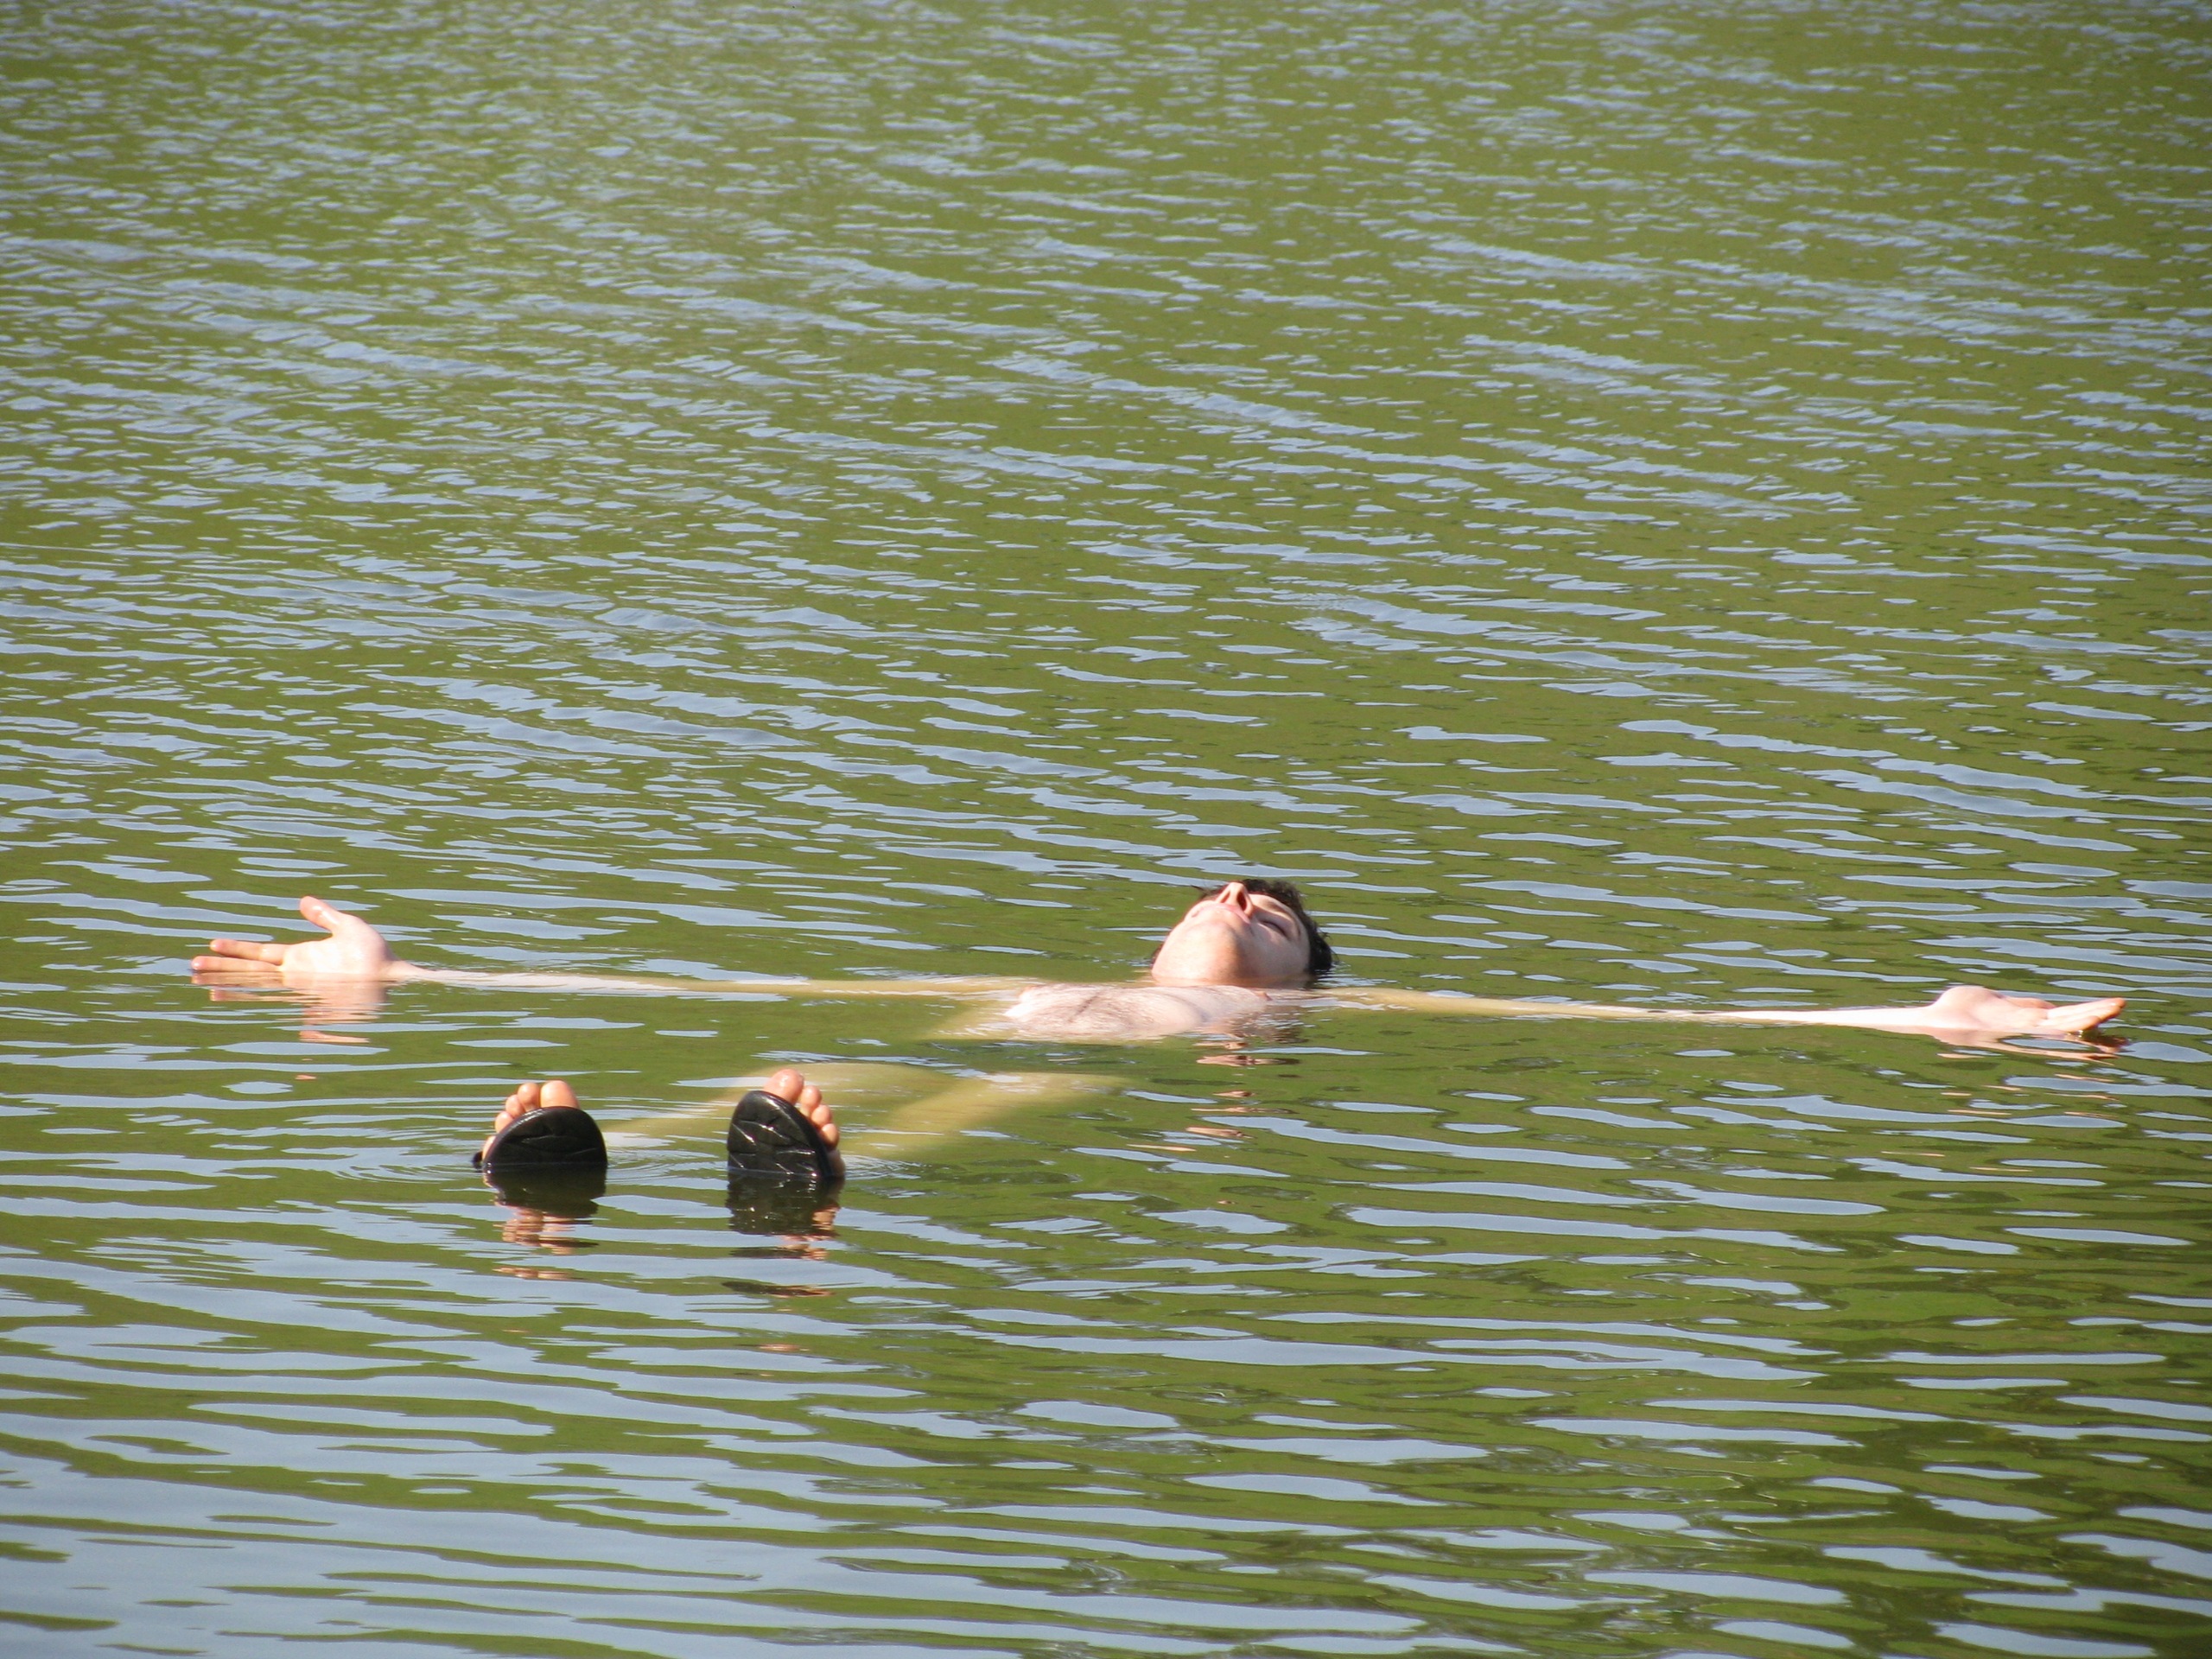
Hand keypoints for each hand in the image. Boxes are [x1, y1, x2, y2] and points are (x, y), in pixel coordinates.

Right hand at [191, 896, 407, 1041]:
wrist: (395, 976)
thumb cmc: (376, 955)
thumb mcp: (348, 928)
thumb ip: (325, 916)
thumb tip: (301, 901)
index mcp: (301, 957)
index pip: (260, 952)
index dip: (236, 948)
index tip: (211, 943)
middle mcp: (297, 974)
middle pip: (251, 970)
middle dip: (223, 968)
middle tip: (192, 966)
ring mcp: (303, 989)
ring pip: (259, 986)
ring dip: (232, 985)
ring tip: (202, 984)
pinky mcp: (313, 1001)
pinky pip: (282, 1003)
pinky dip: (261, 1003)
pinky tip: (237, 1001)